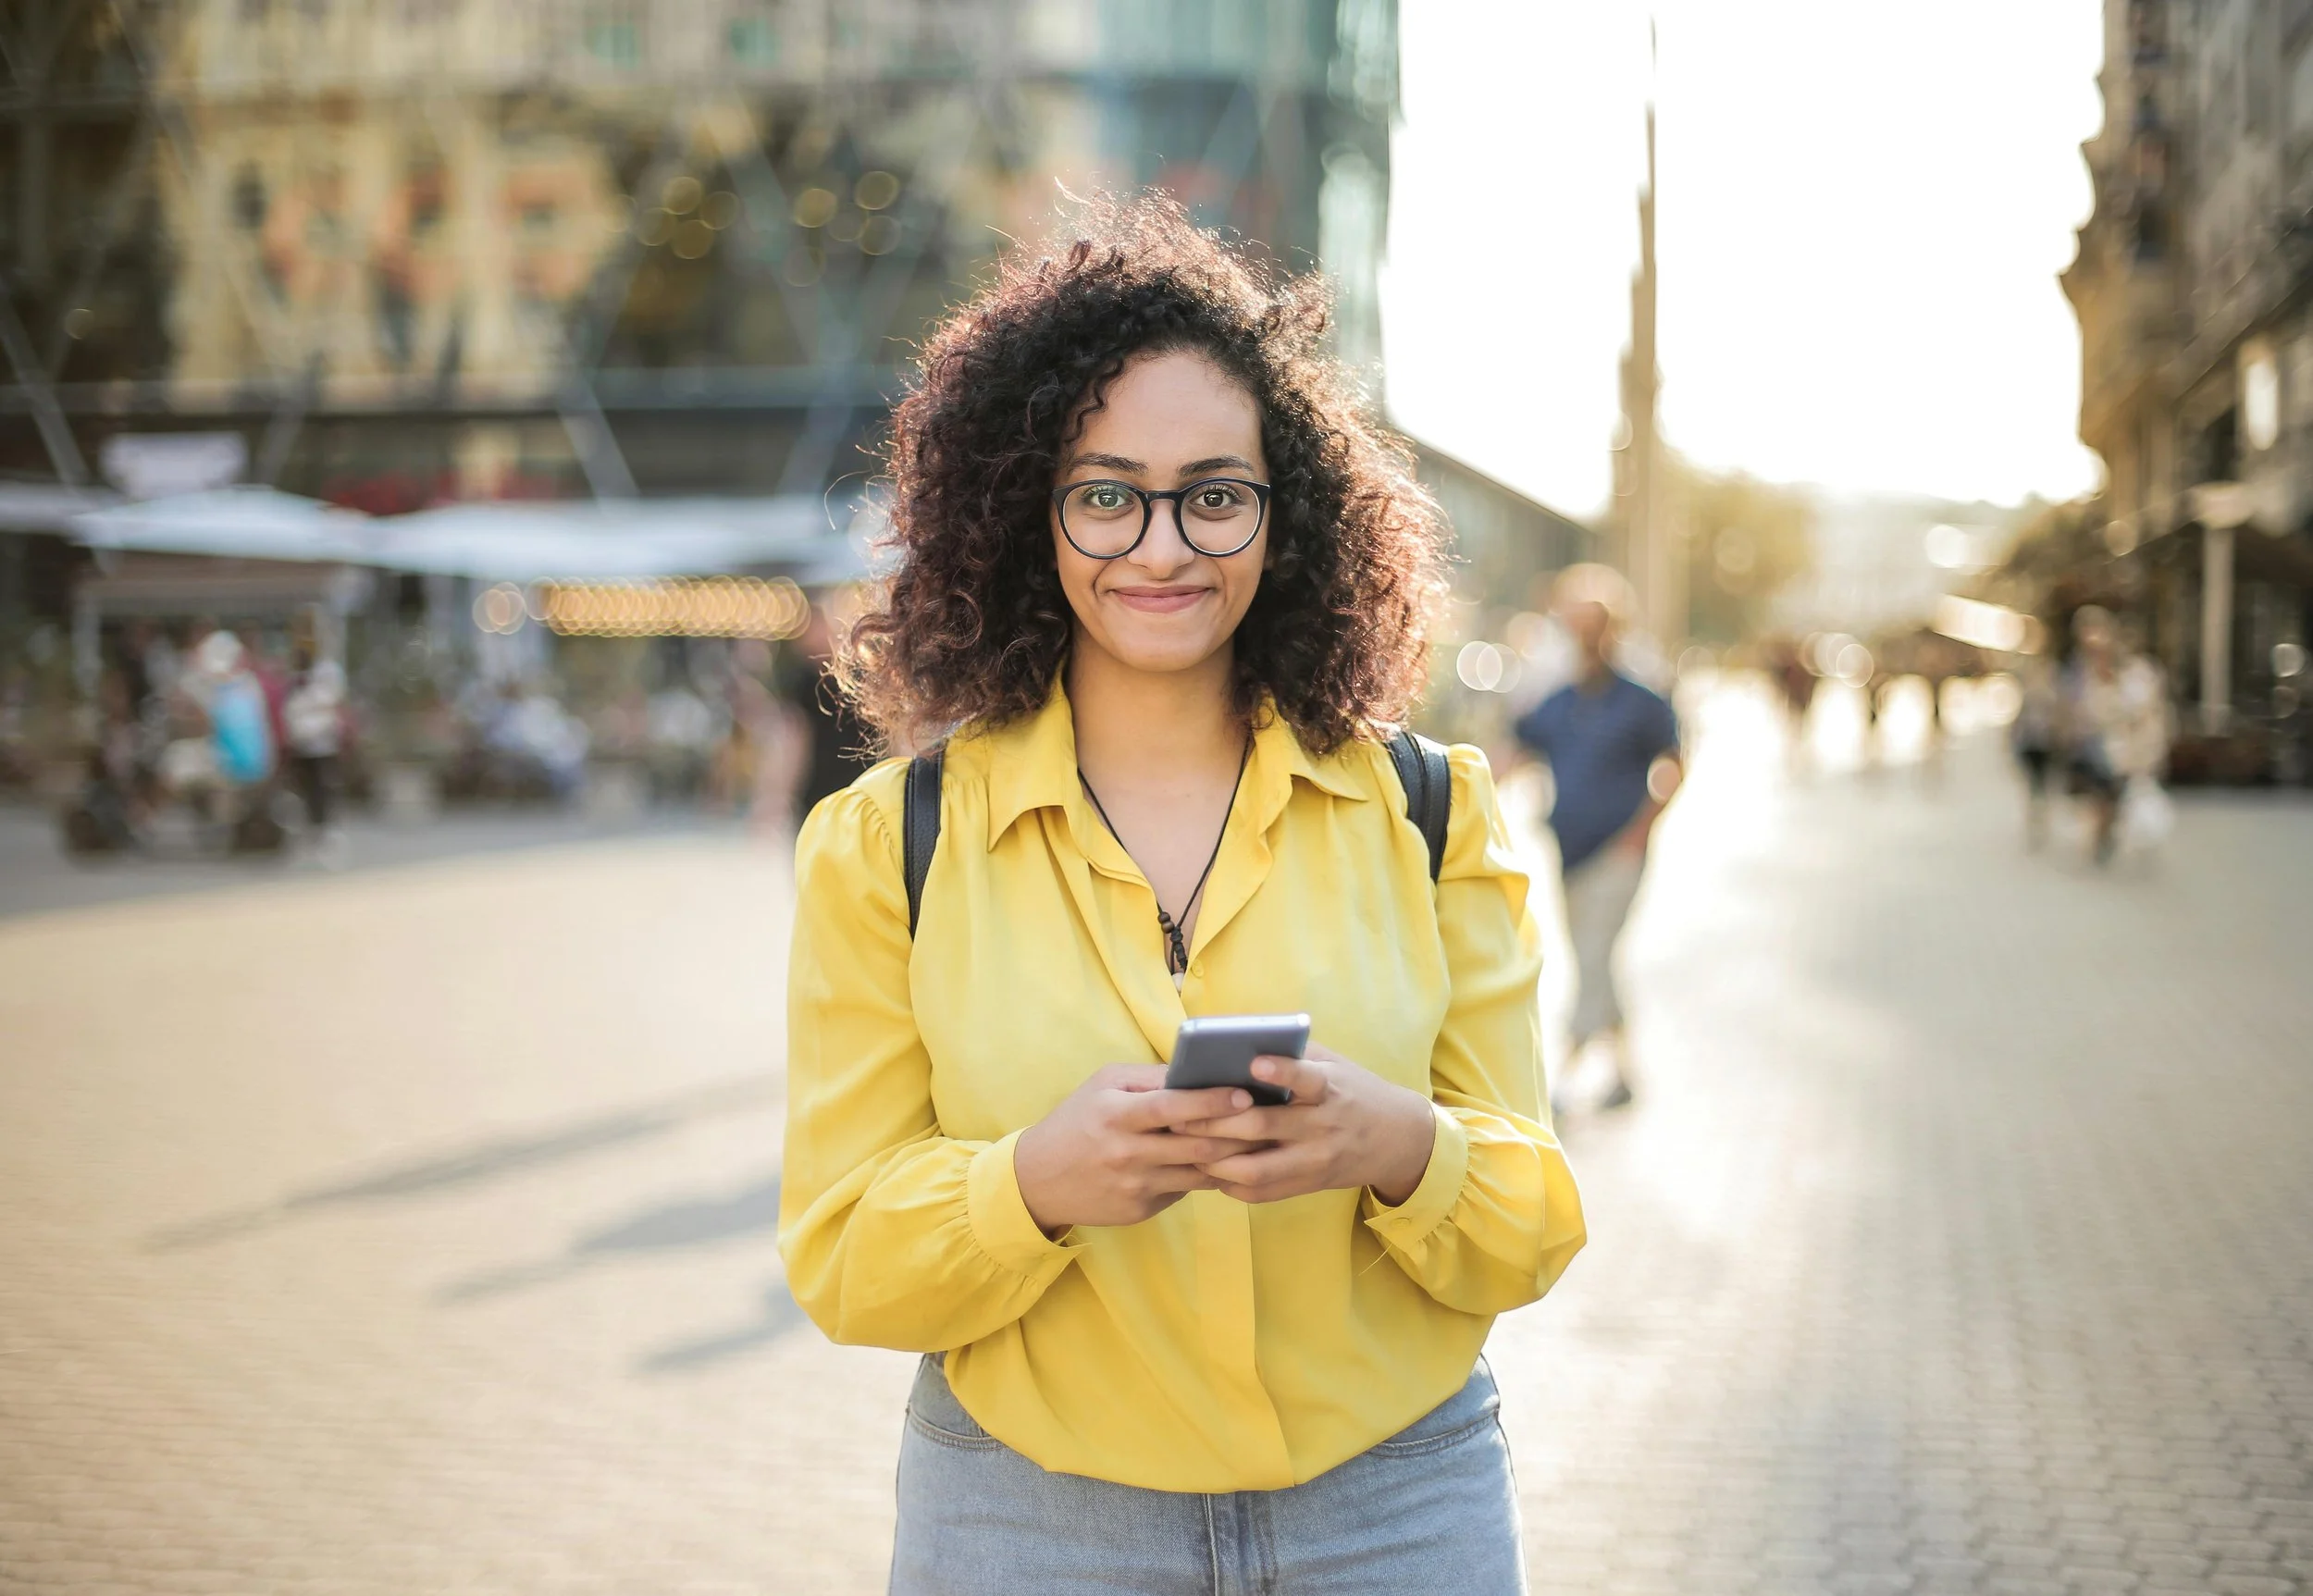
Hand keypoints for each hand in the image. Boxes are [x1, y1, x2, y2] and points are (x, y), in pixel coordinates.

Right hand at [1013, 1065, 1254, 1234]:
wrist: (1039, 1180)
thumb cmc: (1077, 1121)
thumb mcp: (1104, 1086)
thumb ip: (1149, 1079)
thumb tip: (1197, 1070)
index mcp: (1118, 1115)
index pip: (1171, 1108)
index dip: (1211, 1102)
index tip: (1244, 1095)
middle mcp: (1128, 1153)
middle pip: (1196, 1145)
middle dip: (1236, 1134)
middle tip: (1268, 1121)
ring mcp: (1136, 1186)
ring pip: (1198, 1173)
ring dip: (1230, 1159)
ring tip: (1258, 1143)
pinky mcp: (1141, 1210)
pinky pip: (1183, 1190)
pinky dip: (1204, 1176)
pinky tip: (1222, 1163)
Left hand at [1177, 1045, 1436, 1206]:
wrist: (1396, 1139)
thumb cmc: (1352, 1090)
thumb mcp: (1333, 1063)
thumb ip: (1293, 1053)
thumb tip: (1235, 1038)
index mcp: (1330, 1089)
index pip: (1307, 1080)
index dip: (1282, 1072)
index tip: (1254, 1062)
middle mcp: (1321, 1127)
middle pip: (1262, 1127)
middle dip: (1215, 1121)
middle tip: (1178, 1113)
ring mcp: (1313, 1162)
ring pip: (1255, 1169)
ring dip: (1215, 1159)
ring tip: (1186, 1144)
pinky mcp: (1306, 1187)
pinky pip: (1260, 1193)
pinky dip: (1229, 1183)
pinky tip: (1209, 1167)